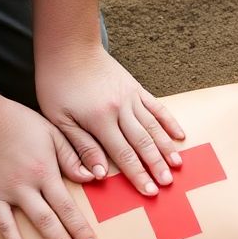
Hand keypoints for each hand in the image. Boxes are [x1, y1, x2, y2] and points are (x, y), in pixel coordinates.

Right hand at [0, 95, 98, 238]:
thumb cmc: (13, 120)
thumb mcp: (50, 131)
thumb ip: (71, 155)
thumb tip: (91, 177)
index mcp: (46, 170)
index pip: (69, 204)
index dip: (82, 226)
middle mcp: (30, 185)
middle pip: (56, 218)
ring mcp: (9, 193)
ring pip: (36, 223)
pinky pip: (4, 225)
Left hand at [36, 46, 185, 195]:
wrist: (69, 47)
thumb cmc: (57, 84)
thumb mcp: (59, 119)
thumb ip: (81, 146)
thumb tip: (99, 174)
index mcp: (100, 120)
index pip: (123, 154)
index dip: (138, 175)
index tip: (150, 191)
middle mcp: (120, 109)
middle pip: (143, 143)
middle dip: (157, 166)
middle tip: (168, 184)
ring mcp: (130, 97)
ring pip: (153, 127)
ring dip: (167, 148)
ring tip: (178, 165)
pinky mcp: (135, 87)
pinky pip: (156, 107)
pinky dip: (169, 122)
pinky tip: (180, 135)